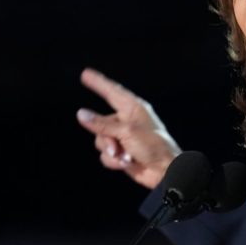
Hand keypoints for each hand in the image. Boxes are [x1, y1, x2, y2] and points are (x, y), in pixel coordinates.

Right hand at [77, 67, 181, 188]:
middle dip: (106, 138)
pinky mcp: (122, 152)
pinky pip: (105, 155)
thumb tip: (81, 114)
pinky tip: (128, 163)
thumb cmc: (153, 146)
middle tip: (117, 146)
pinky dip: (114, 161)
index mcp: (133, 108)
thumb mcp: (126, 132)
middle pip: (99, 123)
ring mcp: (123, 137)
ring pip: (100, 141)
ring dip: (111, 152)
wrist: (164, 170)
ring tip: (127, 156)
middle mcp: (126, 120)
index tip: (86, 74)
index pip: (112, 91)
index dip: (98, 83)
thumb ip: (102, 124)